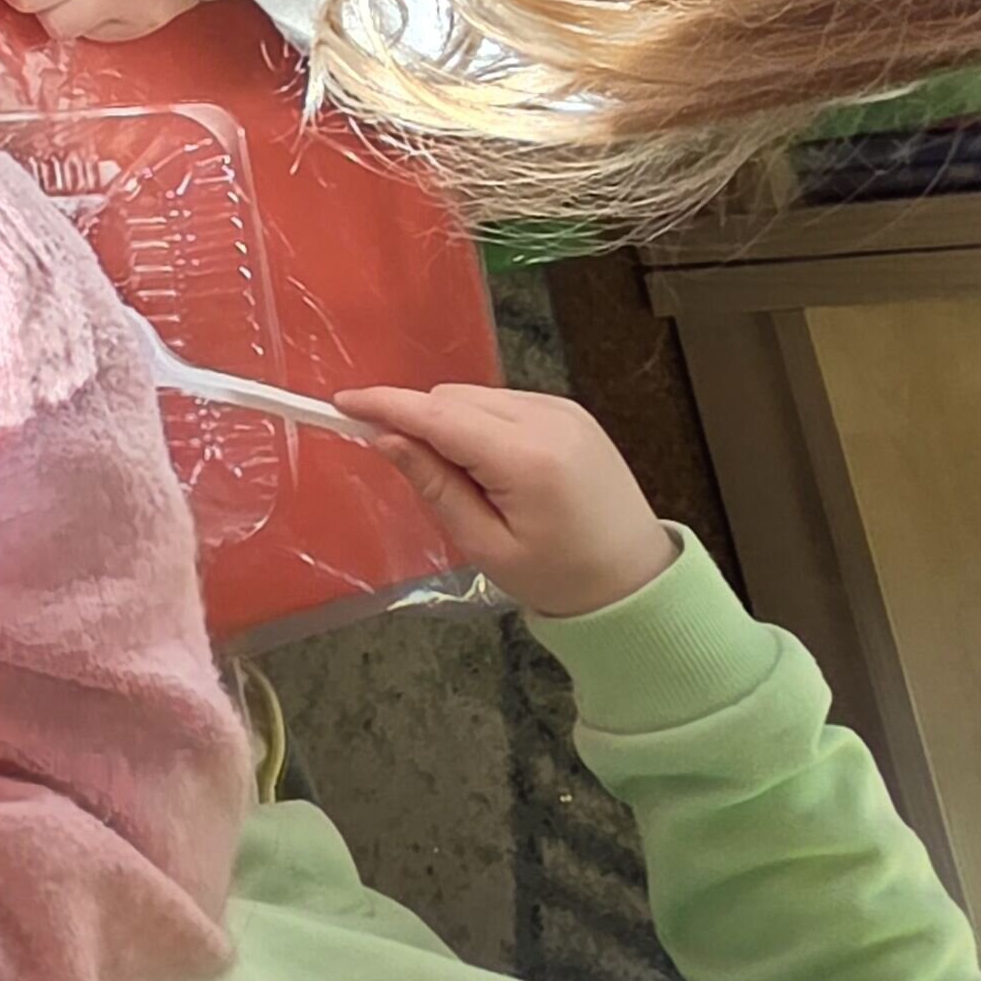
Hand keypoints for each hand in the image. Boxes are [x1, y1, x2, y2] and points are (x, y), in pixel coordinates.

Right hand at [337, 383, 677, 617]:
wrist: (639, 583)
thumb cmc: (558, 578)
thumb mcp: (486, 546)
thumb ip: (435, 486)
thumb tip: (386, 439)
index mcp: (527, 459)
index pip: (439, 416)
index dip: (385, 405)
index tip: (341, 403)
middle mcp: (547, 419)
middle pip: (454, 398)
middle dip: (419, 421)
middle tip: (415, 473)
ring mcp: (563, 410)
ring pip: (476, 396)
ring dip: (449, 422)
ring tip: (465, 481)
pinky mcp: (571, 412)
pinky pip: (502, 403)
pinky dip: (479, 423)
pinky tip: (491, 466)